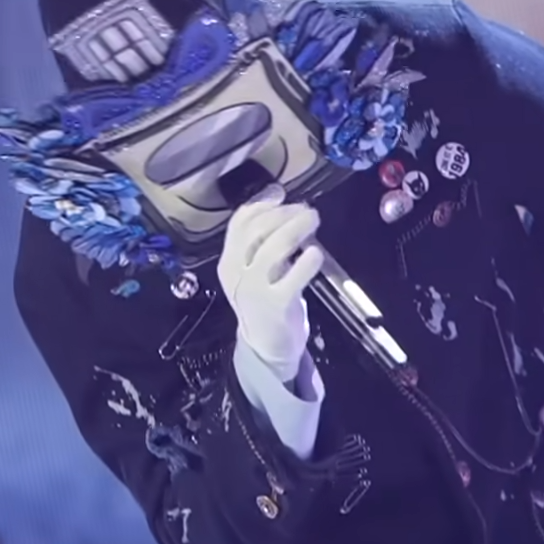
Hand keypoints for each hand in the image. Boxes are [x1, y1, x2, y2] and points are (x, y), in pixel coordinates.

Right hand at [216, 186, 324, 373]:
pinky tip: (315, 253)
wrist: (266, 348)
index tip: (282, 196)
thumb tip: (277, 197)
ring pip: (273, 248)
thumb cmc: (265, 301)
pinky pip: (293, 277)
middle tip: (306, 209)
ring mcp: (254, 289)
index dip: (262, 204)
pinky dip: (306, 261)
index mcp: (228, 261)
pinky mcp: (276, 304)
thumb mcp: (255, 269)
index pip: (239, 223)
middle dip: (284, 214)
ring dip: (296, 228)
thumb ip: (262, 239)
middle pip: (257, 230)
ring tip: (313, 220)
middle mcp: (236, 272)